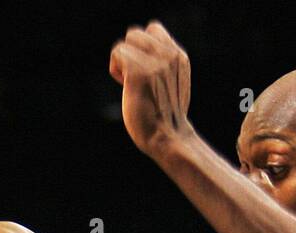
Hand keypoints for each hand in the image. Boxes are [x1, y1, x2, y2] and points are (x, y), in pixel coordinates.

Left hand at [108, 21, 193, 157]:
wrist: (168, 138)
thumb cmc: (165, 118)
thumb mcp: (172, 83)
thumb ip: (163, 65)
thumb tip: (142, 54)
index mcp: (180, 57)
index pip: (154, 30)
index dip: (143, 49)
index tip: (146, 73)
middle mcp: (170, 55)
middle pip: (137, 34)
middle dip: (132, 54)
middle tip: (137, 79)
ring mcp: (156, 62)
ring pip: (128, 41)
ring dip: (123, 61)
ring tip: (131, 83)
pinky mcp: (140, 71)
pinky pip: (117, 52)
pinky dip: (115, 69)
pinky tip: (124, 85)